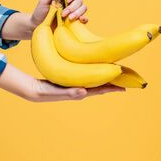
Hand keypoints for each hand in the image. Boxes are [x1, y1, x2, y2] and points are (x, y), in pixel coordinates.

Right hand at [0, 64, 124, 101]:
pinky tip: (99, 67)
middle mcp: (81, 88)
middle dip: (114, 82)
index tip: (125, 87)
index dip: (112, 88)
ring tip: (117, 72)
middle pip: (101, 85)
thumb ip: (69, 93)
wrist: (33, 90)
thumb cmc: (43, 91)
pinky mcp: (73, 78)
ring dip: (107, 76)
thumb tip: (84, 92)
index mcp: (79, 92)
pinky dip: (96, 71)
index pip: (100, 90)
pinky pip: (89, 75)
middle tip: (127, 78)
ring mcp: (78, 83)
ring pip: (96, 80)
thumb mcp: (54, 92)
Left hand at [30, 0, 88, 27]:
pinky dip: (85, 18)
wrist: (39, 27)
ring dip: (78, 12)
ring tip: (69, 19)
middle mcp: (71, 3)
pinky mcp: (76, 21)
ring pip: (83, 8)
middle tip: (63, 14)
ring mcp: (74, 12)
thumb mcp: (44, 1)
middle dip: (73, 7)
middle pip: (79, 0)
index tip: (67, 0)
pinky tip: (80, 20)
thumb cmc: (40, 13)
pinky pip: (85, 18)